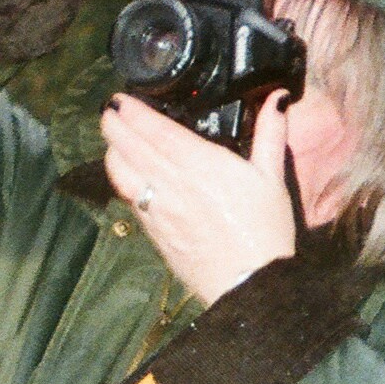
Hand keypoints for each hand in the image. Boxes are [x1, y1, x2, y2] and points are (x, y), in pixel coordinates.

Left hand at [98, 92, 300, 304]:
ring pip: (124, 175)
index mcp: (201, 165)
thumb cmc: (266, 231)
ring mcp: (160, 210)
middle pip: (133, 149)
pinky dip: (122, 182)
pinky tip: (124, 175)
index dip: (134, 113)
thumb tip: (278, 98)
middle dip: (115, 127)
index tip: (120, 100)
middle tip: (107, 111)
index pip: (156, 131)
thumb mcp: (272, 179)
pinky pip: (132, 200)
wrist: (250, 284)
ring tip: (112, 140)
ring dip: (113, 153)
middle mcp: (173, 184)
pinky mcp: (155, 233)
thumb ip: (271, 135)